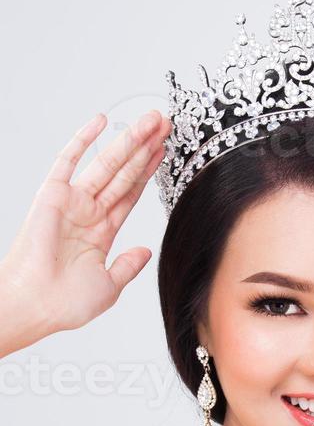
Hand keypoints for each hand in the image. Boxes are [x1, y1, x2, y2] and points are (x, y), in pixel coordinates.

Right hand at [3, 109, 170, 332]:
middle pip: (124, 173)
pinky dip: (83, 140)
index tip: (165, 150)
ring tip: (150, 120)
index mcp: (102, 232)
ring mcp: (71, 202)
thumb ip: (128, 266)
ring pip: (107, 164)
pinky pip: (67, 160)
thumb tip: (145, 251)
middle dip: (145, 148)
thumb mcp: (109, 286)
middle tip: (165, 123)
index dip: (148, 171)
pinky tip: (101, 121)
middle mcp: (88, 212)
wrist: (36, 305)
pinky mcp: (52, 195)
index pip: (131, 193)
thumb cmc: (65, 303)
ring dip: (129, 141)